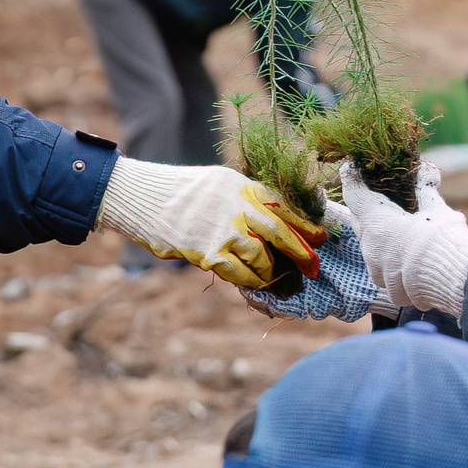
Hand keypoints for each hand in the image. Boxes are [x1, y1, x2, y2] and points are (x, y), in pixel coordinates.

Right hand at [96, 159, 326, 289]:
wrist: (144, 199)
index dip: (306, 224)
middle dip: (301, 252)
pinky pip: (238, 274)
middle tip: (313, 266)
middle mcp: (237, 207)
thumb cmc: (182, 192)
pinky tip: (254, 283)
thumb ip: (245, 199)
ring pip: (261, 258)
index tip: (322, 237)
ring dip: (271, 271)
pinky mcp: (208, 253)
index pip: (284, 206)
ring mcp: (223, 231)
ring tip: (276, 277)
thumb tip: (272, 221)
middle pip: (280, 232)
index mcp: (242, 187)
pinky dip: (250, 281)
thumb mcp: (219, 184)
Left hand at [338, 162, 467, 315]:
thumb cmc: (443, 240)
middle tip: (376, 197)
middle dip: (366, 209)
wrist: (454, 281)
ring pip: (371, 247)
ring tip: (400, 230)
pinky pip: (386, 270)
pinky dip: (394, 260)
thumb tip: (426, 172)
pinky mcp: (390, 290)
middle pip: (359, 220)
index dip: (351, 179)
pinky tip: (410, 257)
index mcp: (375, 221)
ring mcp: (377, 270)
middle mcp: (369, 246)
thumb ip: (426, 191)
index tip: (351, 170)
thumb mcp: (437, 210)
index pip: (353, 193)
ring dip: (381, 237)